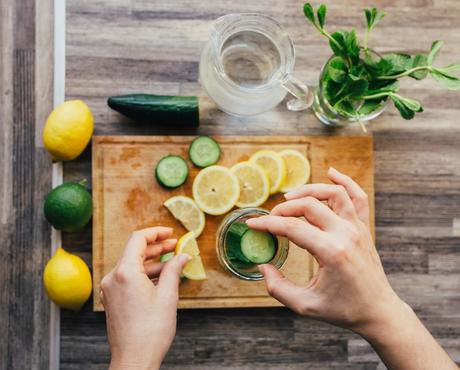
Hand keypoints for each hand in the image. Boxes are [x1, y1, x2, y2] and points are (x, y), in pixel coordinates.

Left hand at [100, 227, 189, 369]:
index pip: (138, 239)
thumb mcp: (168, 296)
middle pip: (134, 251)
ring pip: (132, 265)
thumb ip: (174, 270)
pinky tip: (161, 277)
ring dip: (151, 261)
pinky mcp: (112, 299)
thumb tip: (183, 256)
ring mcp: (111, 289)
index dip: (156, 233)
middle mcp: (113, 278)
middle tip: (175, 245)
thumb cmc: (151, 331)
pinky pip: (128, 278)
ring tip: (172, 262)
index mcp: (125, 273)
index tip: (171, 233)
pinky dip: (144, 274)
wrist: (134, 360)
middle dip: (156, 247)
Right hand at [247, 168, 457, 369]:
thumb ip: (278, 287)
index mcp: (330, 252)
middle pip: (309, 205)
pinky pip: (357, 197)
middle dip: (284, 208)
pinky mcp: (364, 228)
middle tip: (271, 217)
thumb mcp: (305, 305)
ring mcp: (357, 228)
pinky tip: (331, 172)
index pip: (291, 227)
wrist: (378, 311)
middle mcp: (345, 234)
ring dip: (310, 189)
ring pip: (333, 193)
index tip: (252, 224)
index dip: (267, 224)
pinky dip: (345, 181)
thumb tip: (263, 267)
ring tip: (291, 196)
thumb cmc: (343, 310)